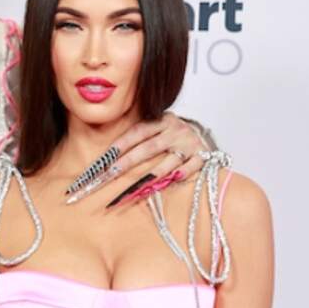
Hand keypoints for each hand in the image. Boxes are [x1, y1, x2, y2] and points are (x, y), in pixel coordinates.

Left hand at [64, 112, 210, 204]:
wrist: (201, 134)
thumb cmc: (171, 134)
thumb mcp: (157, 128)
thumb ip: (139, 137)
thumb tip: (108, 156)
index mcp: (162, 120)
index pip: (138, 132)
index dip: (121, 144)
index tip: (105, 159)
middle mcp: (176, 130)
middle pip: (148, 148)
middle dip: (128, 162)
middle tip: (111, 175)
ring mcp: (190, 143)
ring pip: (168, 162)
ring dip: (150, 175)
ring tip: (134, 187)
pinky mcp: (203, 155)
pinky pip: (190, 168)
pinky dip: (180, 175)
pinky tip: (168, 182)